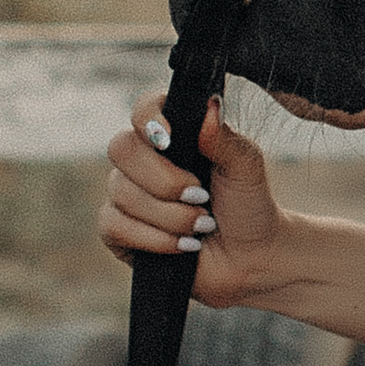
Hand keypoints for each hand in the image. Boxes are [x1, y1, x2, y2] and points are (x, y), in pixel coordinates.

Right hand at [99, 95, 278, 302]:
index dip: (148, 119)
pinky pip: (114, 226)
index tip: (169, 139)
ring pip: (122, 193)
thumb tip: (209, 107)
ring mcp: (127, 194)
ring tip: (202, 226)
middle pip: (121, 149)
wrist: (250, 258)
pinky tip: (183, 245)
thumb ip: (225, 138)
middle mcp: (143, 159)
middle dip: (165, 181)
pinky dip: (155, 239)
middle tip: (200, 196)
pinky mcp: (119, 230)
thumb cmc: (247, 206)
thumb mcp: (246, 167)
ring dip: (171, 217)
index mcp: (172, 135)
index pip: (142, 109)